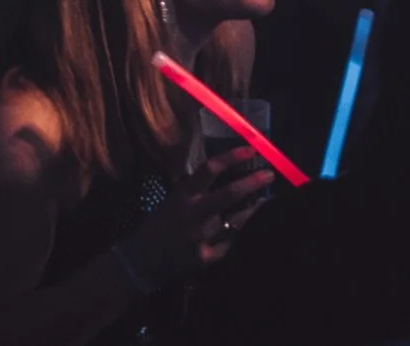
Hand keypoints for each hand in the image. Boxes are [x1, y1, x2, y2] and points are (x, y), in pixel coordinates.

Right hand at [116, 149, 274, 287]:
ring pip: (236, 221)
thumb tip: (228, 171)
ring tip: (265, 201)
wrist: (140, 260)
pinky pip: (230, 243)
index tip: (252, 149)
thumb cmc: (158, 224)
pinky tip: (247, 227)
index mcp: (183, 195)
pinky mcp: (204, 257)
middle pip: (228, 194)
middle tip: (269, 175)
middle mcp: (192, 214)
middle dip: (252, 183)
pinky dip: (239, 234)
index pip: (210, 169)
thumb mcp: (173, 199)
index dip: (232, 157)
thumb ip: (196, 188)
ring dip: (253, 210)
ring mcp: (199, 237)